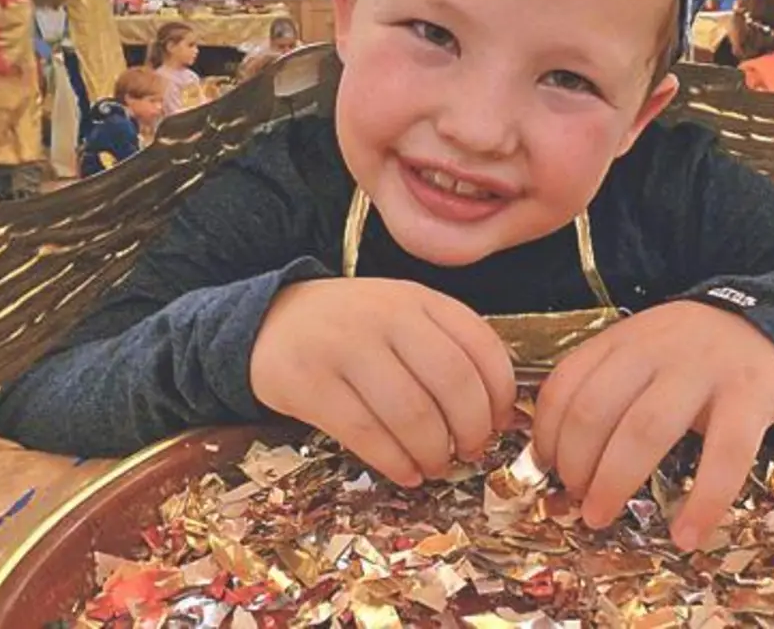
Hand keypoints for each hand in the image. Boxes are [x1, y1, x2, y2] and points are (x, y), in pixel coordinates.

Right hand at [251, 278, 515, 487]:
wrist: (271, 322)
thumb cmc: (353, 330)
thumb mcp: (404, 318)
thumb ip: (451, 351)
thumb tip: (502, 415)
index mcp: (418, 299)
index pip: (481, 346)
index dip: (502, 394)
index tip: (500, 423)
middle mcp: (385, 316)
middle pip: (453, 383)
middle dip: (472, 430)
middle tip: (470, 452)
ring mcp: (344, 347)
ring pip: (412, 414)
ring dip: (433, 453)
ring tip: (436, 466)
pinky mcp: (308, 383)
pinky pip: (365, 434)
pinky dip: (395, 463)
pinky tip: (406, 473)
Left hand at [533, 301, 773, 550]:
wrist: (769, 325)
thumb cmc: (692, 354)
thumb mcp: (640, 352)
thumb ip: (601, 387)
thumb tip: (554, 455)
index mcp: (622, 340)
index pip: (565, 384)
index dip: (547, 434)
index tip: (547, 469)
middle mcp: (655, 350)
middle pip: (595, 409)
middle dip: (574, 465)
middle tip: (576, 499)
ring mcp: (704, 371)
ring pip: (645, 429)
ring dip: (614, 481)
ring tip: (602, 517)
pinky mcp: (750, 396)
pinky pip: (725, 455)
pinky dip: (704, 502)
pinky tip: (687, 535)